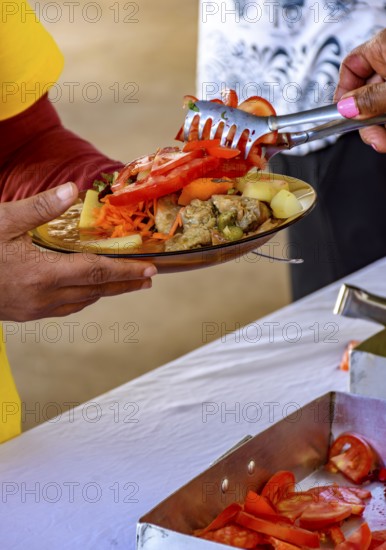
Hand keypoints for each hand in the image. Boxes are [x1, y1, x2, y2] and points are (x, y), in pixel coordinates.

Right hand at [0, 183, 156, 320]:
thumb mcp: (3, 221)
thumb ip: (39, 207)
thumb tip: (72, 190)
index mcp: (44, 273)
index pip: (98, 273)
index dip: (127, 271)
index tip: (151, 270)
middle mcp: (45, 296)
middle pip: (96, 291)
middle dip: (125, 284)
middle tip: (148, 279)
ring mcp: (35, 309)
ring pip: (82, 301)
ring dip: (105, 292)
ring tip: (123, 283)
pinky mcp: (25, 314)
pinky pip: (65, 308)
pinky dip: (83, 298)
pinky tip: (85, 292)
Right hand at [334, 29, 385, 151]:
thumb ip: (371, 99)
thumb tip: (345, 108)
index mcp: (384, 46)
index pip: (350, 67)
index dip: (343, 94)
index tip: (341, 118)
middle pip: (364, 94)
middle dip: (365, 122)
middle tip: (373, 139)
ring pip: (379, 107)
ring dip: (378, 129)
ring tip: (384, 142)